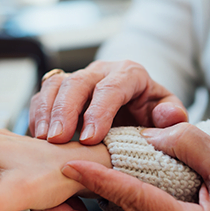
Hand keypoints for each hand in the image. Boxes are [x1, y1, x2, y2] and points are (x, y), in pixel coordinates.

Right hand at [30, 61, 187, 144]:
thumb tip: (168, 115)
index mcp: (130, 74)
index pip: (111, 87)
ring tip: (43, 139)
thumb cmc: (151, 115)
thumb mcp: (168, 116)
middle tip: (57, 139)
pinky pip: (42, 96)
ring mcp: (78, 78)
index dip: (98, 112)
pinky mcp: (60, 90)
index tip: (89, 139)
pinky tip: (37, 137)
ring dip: (46, 112)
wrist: (136, 109)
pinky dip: (37, 115)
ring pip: (55, 85)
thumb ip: (173, 117)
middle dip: (65, 111)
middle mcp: (101, 71)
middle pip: (77, 82)